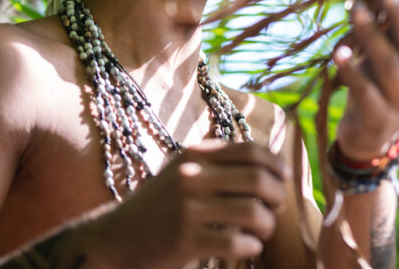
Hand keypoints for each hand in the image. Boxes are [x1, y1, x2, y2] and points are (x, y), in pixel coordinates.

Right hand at [88, 141, 288, 267]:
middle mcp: (192, 176)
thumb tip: (269, 163)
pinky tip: (249, 248)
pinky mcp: (183, 240)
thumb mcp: (183, 172)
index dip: (275, 163)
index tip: (284, 177)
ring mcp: (187, 208)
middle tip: (276, 209)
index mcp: (195, 154)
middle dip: (277, 196)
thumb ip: (217, 163)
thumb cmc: (159, 206)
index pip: (250, 151)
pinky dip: (251, 246)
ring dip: (267, 225)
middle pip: (257, 179)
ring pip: (251, 212)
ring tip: (263, 232)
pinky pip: (235, 242)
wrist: (114, 239)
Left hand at [332, 0, 398, 162]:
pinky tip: (339, 52)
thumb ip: (395, 26)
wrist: (371, 136)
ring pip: (389, 63)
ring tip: (355, 9)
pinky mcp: (378, 116)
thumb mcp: (392, 55)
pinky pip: (364, 90)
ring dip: (372, 34)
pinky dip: (352, 70)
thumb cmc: (380, 83)